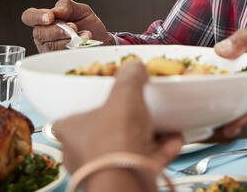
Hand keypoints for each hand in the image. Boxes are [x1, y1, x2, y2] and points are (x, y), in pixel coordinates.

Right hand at [21, 0, 114, 51]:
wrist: (102, 40)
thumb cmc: (88, 25)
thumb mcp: (80, 10)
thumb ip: (67, 6)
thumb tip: (56, 10)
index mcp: (45, 20)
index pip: (29, 16)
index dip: (36, 16)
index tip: (50, 17)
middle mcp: (43, 36)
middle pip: (39, 33)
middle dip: (58, 30)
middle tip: (74, 27)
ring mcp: (48, 50)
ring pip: (51, 46)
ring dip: (69, 40)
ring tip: (85, 35)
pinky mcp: (57, 62)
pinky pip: (61, 56)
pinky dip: (75, 49)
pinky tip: (84, 44)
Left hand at [55, 60, 182, 190]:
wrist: (127, 180)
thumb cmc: (114, 140)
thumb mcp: (125, 95)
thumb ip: (130, 77)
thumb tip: (134, 66)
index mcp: (70, 132)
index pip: (71, 117)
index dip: (89, 106)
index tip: (106, 97)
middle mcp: (82, 154)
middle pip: (106, 130)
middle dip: (129, 119)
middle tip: (142, 107)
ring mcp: (105, 168)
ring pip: (127, 146)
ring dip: (150, 134)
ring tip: (167, 122)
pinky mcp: (125, 179)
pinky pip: (145, 160)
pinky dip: (161, 149)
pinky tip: (175, 139)